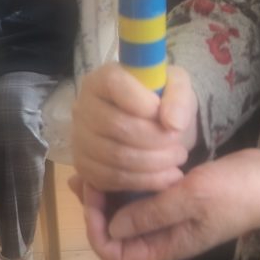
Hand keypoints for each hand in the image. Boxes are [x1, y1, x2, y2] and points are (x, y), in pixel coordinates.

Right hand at [72, 63, 197, 193]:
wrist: (154, 125)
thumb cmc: (162, 99)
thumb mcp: (178, 86)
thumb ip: (179, 96)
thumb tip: (173, 123)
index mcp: (103, 78)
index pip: (113, 84)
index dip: (143, 102)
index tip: (169, 118)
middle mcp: (83, 106)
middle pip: (116, 125)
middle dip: (156, 139)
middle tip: (180, 145)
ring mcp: (80, 139)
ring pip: (115, 156)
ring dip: (153, 163)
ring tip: (177, 159)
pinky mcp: (84, 167)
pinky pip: (111, 179)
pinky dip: (144, 181)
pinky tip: (166, 177)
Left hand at [75, 149, 259, 259]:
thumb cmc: (236, 192)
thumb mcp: (192, 197)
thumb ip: (151, 213)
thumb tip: (111, 227)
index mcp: (166, 246)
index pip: (115, 253)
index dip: (97, 229)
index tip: (96, 192)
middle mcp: (164, 235)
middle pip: (117, 234)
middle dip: (97, 208)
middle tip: (86, 174)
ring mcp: (173, 216)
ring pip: (129, 212)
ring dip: (110, 193)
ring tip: (93, 165)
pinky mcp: (181, 196)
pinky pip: (146, 194)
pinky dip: (131, 180)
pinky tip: (123, 159)